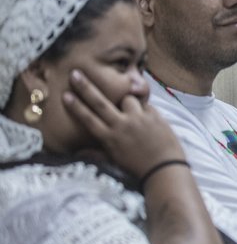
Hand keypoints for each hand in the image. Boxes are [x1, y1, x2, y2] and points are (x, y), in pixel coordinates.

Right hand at [62, 69, 184, 178]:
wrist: (164, 170)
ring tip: (132, 112)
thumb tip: (77, 151)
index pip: (88, 119)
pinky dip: (145, 110)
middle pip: (100, 102)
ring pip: (128, 99)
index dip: (76, 106)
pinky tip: (148, 118)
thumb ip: (96, 153)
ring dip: (128, 102)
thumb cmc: (137, 168)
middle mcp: (121, 126)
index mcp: (109, 138)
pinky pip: (146, 105)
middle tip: (76, 73)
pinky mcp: (155, 116)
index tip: (65, 94)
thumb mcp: (114, 161)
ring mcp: (138, 119)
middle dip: (86, 87)